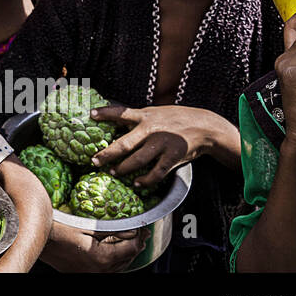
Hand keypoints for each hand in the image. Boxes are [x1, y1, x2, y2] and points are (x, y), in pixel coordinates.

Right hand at [42, 221, 149, 272]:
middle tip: (141, 233)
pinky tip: (116, 251)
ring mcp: (92, 274)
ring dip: (127, 254)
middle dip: (136, 245)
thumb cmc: (60, 229)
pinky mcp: (85, 274)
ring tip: (132, 242)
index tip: (143, 228)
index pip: (130, 249)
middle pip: (127, 259)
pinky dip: (116, 260)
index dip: (139, 237)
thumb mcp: (88, 226)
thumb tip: (132, 230)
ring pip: (120, 266)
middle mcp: (99, 271)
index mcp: (102, 258)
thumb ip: (112, 230)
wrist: (39, 240)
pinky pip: (108, 269)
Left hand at [90, 104, 223, 185]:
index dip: (105, 113)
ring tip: (113, 172)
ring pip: (137, 161)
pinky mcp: (173, 157)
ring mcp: (162, 144)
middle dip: (108, 154)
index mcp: (145, 115)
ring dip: (123, 169)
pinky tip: (137, 183)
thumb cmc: (176, 118)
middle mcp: (151, 129)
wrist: (205, 126)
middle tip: (94, 161)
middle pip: (124, 144)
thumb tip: (116, 121)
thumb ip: (138, 118)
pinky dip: (145, 180)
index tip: (91, 115)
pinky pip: (156, 173)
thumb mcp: (155, 112)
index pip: (121, 112)